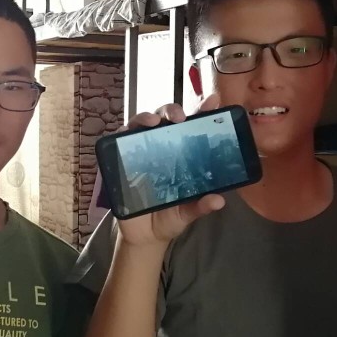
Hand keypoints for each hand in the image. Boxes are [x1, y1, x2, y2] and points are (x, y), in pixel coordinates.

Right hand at [114, 95, 225, 248]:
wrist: (145, 236)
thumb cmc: (169, 216)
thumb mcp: (187, 212)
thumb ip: (201, 205)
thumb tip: (219, 200)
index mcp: (181, 152)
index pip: (193, 126)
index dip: (203, 110)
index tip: (214, 100)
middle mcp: (161, 146)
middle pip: (164, 117)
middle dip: (171, 110)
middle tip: (179, 117)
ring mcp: (139, 151)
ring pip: (140, 123)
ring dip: (145, 117)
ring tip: (153, 122)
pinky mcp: (120, 160)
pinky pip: (117, 142)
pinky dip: (121, 134)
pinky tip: (125, 134)